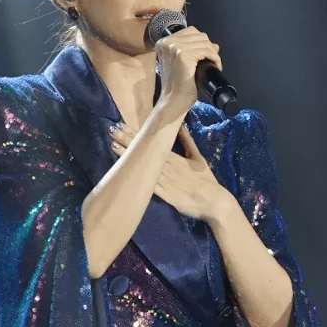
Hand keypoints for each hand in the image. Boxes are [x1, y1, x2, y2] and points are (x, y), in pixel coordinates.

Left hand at [108, 122, 228, 222]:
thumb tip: (181, 126)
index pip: (151, 142)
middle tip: (112, 128)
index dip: (136, 134)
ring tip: (112, 144)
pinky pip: (148, 185)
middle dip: (127, 139)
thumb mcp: (198, 158)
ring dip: (127, 156)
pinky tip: (124, 173)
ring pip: (143, 165)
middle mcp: (167, 166)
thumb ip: (188, 142)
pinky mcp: (165, 195)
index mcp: (174, 157)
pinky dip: (136, 178)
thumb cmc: (206, 180)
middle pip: (144, 150)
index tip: (122, 124)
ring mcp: (165, 181)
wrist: (214, 202)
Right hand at [155, 25, 222, 111]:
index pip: (190, 31)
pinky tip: (216, 66)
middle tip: (212, 61)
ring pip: (204, 42)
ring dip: (213, 53)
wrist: (173, 101)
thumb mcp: (182, 62)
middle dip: (208, 47)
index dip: (202, 42)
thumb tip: (214, 45)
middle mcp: (167, 42)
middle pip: (198, 35)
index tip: (207, 54)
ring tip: (214, 64)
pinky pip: (207, 50)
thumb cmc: (178, 84)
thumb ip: (193, 50)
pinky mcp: (184, 55)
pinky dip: (215, 58)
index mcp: (164, 42)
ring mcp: (175, 48)